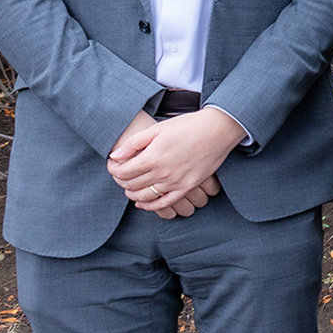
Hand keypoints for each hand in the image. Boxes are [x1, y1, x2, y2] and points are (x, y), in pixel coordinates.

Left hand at [107, 108, 243, 213]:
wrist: (218, 129)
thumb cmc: (188, 126)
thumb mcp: (158, 128)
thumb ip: (134, 143)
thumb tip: (114, 156)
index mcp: (152, 157)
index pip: (122, 172)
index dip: (113, 169)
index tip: (113, 165)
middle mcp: (162, 173)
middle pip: (131, 185)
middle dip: (121, 180)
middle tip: (121, 174)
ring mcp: (175, 182)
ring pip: (144, 197)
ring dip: (132, 194)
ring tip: (130, 187)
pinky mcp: (187, 187)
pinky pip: (164, 203)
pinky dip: (150, 206)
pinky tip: (143, 203)